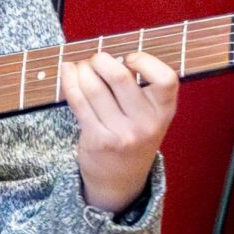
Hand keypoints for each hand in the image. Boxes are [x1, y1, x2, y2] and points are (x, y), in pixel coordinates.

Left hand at [61, 49, 178, 212]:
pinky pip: (79, 103)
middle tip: (95, 58)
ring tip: (80, 66)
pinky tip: (68, 72)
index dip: (146, 61)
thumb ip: (141, 88)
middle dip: (101, 60)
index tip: (130, 58)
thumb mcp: (151, 116)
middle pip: (121, 78)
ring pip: (95, 88)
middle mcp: (147, 124)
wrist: (120, 180)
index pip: (166, 79)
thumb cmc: (133, 135)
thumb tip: (108, 53)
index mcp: (164, 111)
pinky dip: (70, 82)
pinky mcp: (98, 140)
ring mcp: (122, 134)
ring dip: (82, 70)